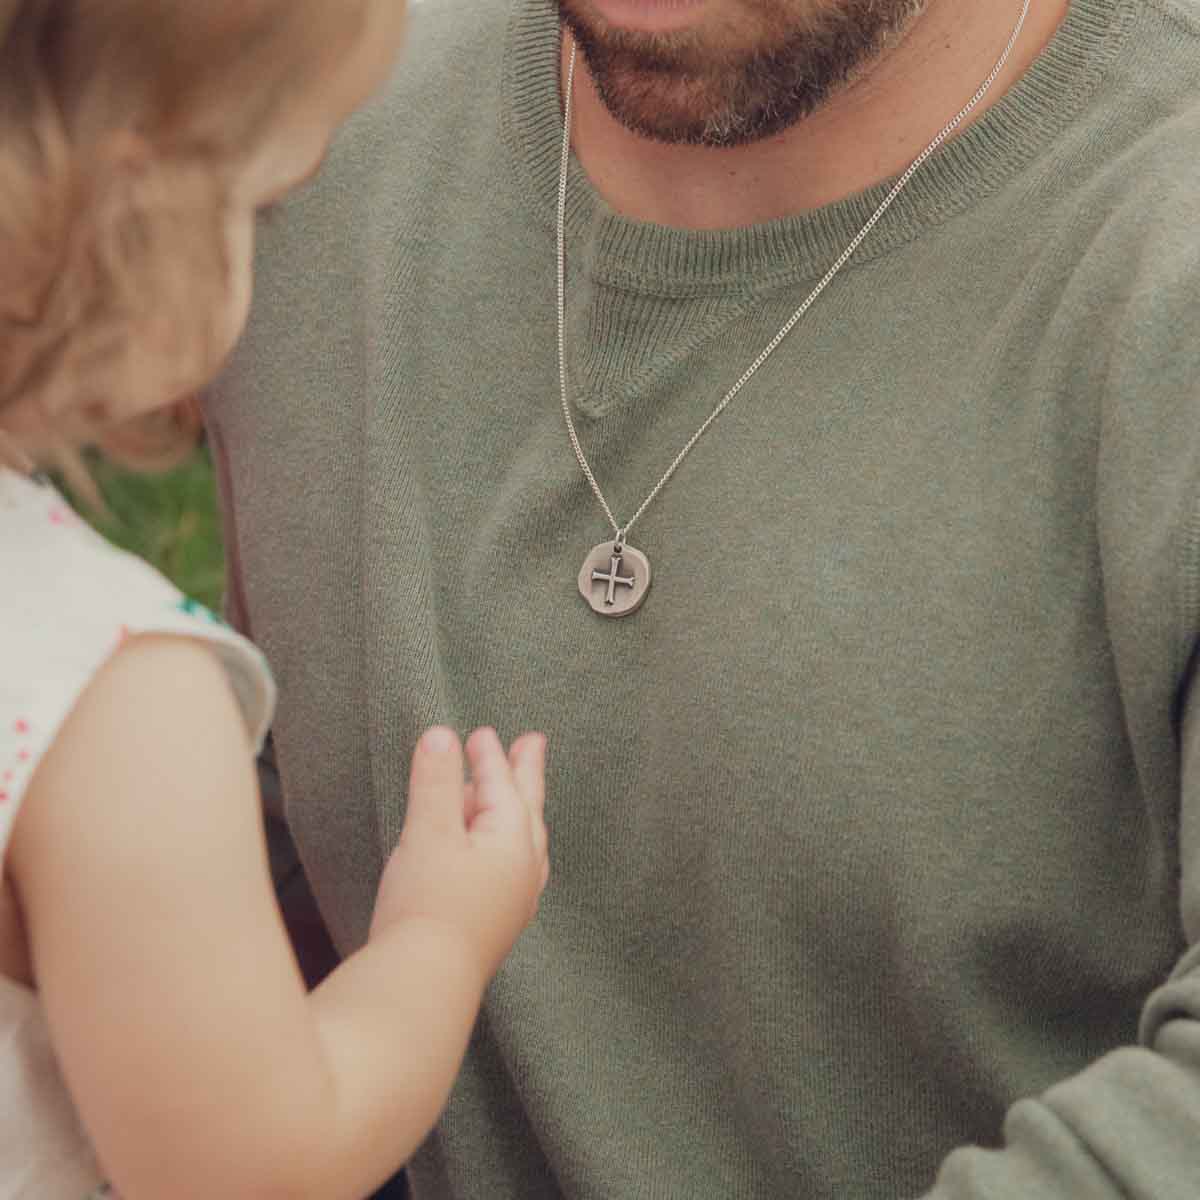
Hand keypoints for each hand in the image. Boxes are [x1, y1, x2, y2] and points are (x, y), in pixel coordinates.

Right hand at [369, 726, 548, 981]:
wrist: (425, 983)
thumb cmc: (427, 905)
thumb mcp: (428, 831)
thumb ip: (437, 780)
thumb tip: (442, 735)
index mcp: (514, 840)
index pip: (502, 786)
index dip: (490, 756)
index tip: (483, 732)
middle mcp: (524, 869)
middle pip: (528, 808)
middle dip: (525, 774)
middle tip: (532, 744)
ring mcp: (515, 900)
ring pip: (525, 841)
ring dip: (517, 810)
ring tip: (514, 795)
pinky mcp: (497, 924)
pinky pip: (514, 869)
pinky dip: (507, 846)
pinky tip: (499, 858)